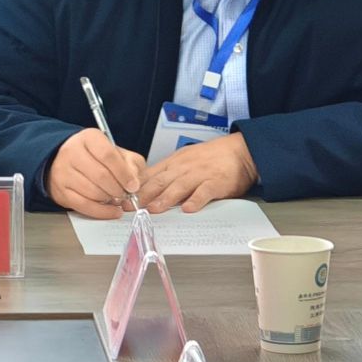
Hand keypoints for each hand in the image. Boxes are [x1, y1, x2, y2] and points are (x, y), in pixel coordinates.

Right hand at [47, 128, 146, 218]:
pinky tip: (112, 210)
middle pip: (100, 175)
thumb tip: (135, 182)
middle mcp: (72, 152)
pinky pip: (84, 206)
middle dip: (118, 189)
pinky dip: (102, 211)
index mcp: (88, 138)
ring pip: (92, 192)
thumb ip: (131, 163)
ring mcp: (63, 172)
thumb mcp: (117, 151)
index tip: (133, 185)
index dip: (123, 173)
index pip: (107, 155)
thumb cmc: (95, 156)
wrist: (66, 159)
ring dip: (109, 199)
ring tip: (116, 197)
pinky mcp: (60, 191)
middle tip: (126, 194)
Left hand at [138, 133, 256, 211]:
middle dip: (143, 195)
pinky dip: (196, 200)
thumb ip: (168, 173)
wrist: (240, 151)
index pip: (150, 175)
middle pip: (160, 181)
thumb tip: (147, 188)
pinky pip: (204, 191)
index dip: (135, 187)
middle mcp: (184, 167)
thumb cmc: (211, 158)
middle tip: (130, 207)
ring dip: (164, 198)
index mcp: (174, 162)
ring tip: (153, 210)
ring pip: (179, 186)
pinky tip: (188, 209)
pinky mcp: (216, 182)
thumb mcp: (185, 160)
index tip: (122, 198)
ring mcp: (200, 174)